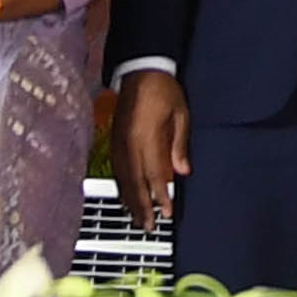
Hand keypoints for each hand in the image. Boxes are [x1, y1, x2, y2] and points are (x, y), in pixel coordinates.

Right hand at [118, 69, 195, 208]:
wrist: (140, 70)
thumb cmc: (164, 90)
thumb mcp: (180, 115)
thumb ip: (179, 145)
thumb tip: (182, 171)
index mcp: (146, 137)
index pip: (154, 174)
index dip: (161, 196)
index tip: (167, 212)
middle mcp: (129, 143)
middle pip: (134, 182)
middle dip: (142, 206)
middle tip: (149, 226)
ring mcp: (118, 142)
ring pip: (123, 178)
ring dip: (130, 200)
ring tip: (137, 218)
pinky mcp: (114, 139)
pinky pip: (117, 169)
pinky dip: (122, 185)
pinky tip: (126, 196)